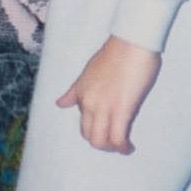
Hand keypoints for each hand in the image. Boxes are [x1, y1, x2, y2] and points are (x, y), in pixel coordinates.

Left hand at [56, 35, 160, 152]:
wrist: (131, 43)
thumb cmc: (115, 53)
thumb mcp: (88, 71)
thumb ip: (75, 90)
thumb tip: (60, 103)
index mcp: (80, 92)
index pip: (82, 121)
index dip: (94, 128)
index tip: (106, 128)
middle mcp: (88, 102)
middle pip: (89, 135)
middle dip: (101, 143)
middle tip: (114, 141)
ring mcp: (104, 107)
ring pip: (100, 141)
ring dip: (111, 148)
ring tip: (122, 146)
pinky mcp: (122, 110)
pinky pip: (118, 138)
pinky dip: (123, 147)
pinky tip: (128, 147)